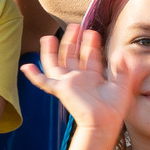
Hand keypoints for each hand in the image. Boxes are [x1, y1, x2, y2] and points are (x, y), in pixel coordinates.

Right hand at [22, 22, 130, 138]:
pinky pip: (43, 82)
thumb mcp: (123, 85)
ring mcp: (68, 84)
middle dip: (72, 41)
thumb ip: (123, 69)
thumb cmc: (114, 110)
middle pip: (71, 56)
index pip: (89, 57)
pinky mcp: (60, 89)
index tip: (93, 33)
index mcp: (93, 79)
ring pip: (56, 63)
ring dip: (52, 50)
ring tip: (49, 36)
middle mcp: (79, 79)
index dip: (90, 45)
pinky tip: (26, 66)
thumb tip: (121, 52)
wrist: (104, 123)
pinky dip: (34, 75)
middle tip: (75, 26)